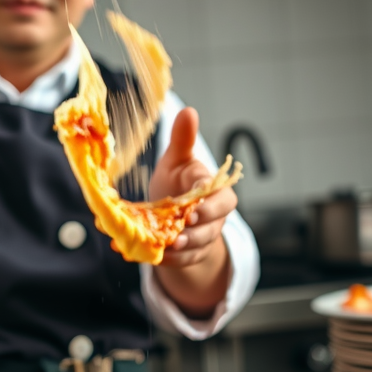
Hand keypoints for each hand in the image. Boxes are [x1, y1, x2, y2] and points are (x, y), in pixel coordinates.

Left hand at [149, 107, 236, 317]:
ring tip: (167, 246)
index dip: (208, 203)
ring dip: (184, 247)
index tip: (192, 207)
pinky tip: (153, 256)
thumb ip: (183, 139)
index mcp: (213, 188)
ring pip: (200, 244)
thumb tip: (189, 111)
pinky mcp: (194, 253)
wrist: (173, 212)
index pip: (218, 196)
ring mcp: (206, 235)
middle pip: (214, 224)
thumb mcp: (177, 160)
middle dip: (199, 229)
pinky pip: (186, 260)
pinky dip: (169, 260)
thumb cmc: (177, 181)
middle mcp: (214, 214)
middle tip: (182, 229)